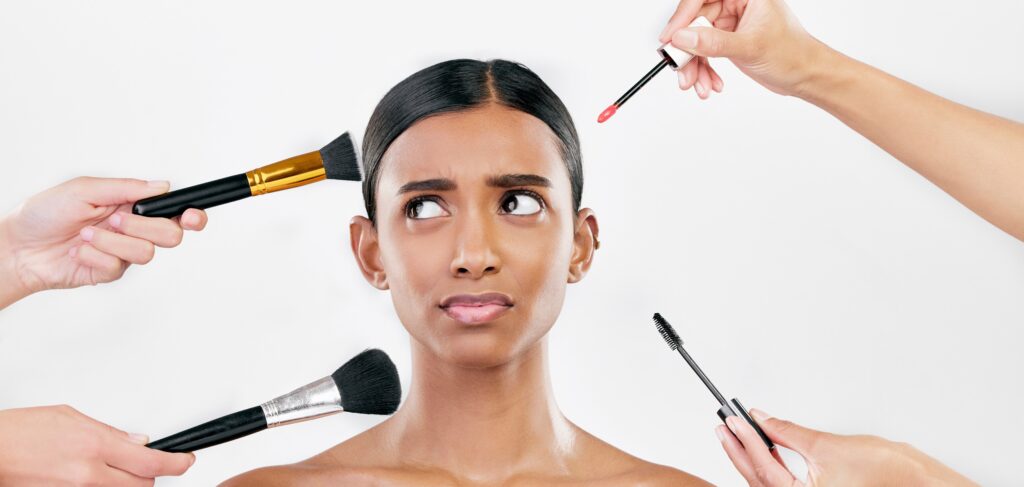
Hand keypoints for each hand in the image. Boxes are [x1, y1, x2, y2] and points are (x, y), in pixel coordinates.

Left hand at [0, 176, 207, 307]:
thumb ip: (126, 187)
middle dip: (144, 227)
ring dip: (111, 242)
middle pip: (170, 235)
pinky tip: (77, 251)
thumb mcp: (84, 189)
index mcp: (131, 204)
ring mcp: (123, 252)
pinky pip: (117, 267)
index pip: (174, 210)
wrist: (19, 247)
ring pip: (146, 253)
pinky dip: (93, 256)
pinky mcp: (110, 272)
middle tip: (116, 220)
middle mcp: (133, 228)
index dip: (192, 215)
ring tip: (85, 235)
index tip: (192, 216)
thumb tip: (162, 186)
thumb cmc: (45, 213)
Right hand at [0, 405, 193, 485]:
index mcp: (95, 446)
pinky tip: (89, 477)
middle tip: (145, 465)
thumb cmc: (20, 432)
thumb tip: (137, 441)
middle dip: (149, 475)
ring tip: (108, 469)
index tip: (186, 461)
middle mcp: (88, 475)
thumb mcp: (70, 417)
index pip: (152, 462)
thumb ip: (109, 432)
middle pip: (143, 485)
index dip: (177, 464)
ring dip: (124, 483)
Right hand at [658, 0, 827, 98]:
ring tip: (699, 85)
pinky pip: (704, 52)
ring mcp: (730, 23)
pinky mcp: (727, 40)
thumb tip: (683, 38)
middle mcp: (735, 4)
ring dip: (694, 65)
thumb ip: (714, 41)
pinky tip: (711, 83)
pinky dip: (703, 70)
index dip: (682, 16)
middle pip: (695, 21)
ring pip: (696, 40)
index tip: (671, 39)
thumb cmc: (794, 53)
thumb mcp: (751, 47)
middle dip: (688, 51)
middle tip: (683, 71)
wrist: (806, 75)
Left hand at [717, 409, 977, 485]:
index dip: (746, 440)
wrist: (921, 483)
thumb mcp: (829, 446)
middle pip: (760, 480)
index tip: (734, 420)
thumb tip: (764, 419)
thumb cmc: (890, 473)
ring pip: (769, 485)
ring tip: (737, 435)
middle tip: (725, 426)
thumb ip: (789, 432)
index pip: (765, 467)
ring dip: (752, 459)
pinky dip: (770, 469)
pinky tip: (764, 451)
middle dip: (740, 451)